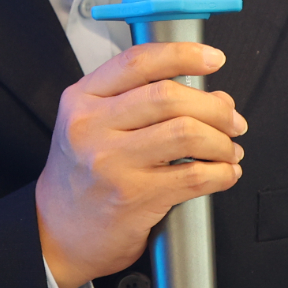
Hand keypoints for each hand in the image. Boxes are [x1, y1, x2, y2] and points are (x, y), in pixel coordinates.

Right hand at [36, 42, 247, 287]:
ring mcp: (111, 162)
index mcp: (81, 99)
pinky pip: (193, 176)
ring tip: (228, 149)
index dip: (183, 55)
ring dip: (221, 140)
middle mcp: (92, 126)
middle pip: (168, 96)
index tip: (213, 58)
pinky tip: (224, 173)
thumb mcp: (95, 126)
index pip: (138, 62)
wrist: (55, 233)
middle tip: (232, 121)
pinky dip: (221, 173)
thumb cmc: (82, 177)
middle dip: (214, 107)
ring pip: (186, 132)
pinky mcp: (133, 197)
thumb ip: (145, 103)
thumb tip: (216, 99)